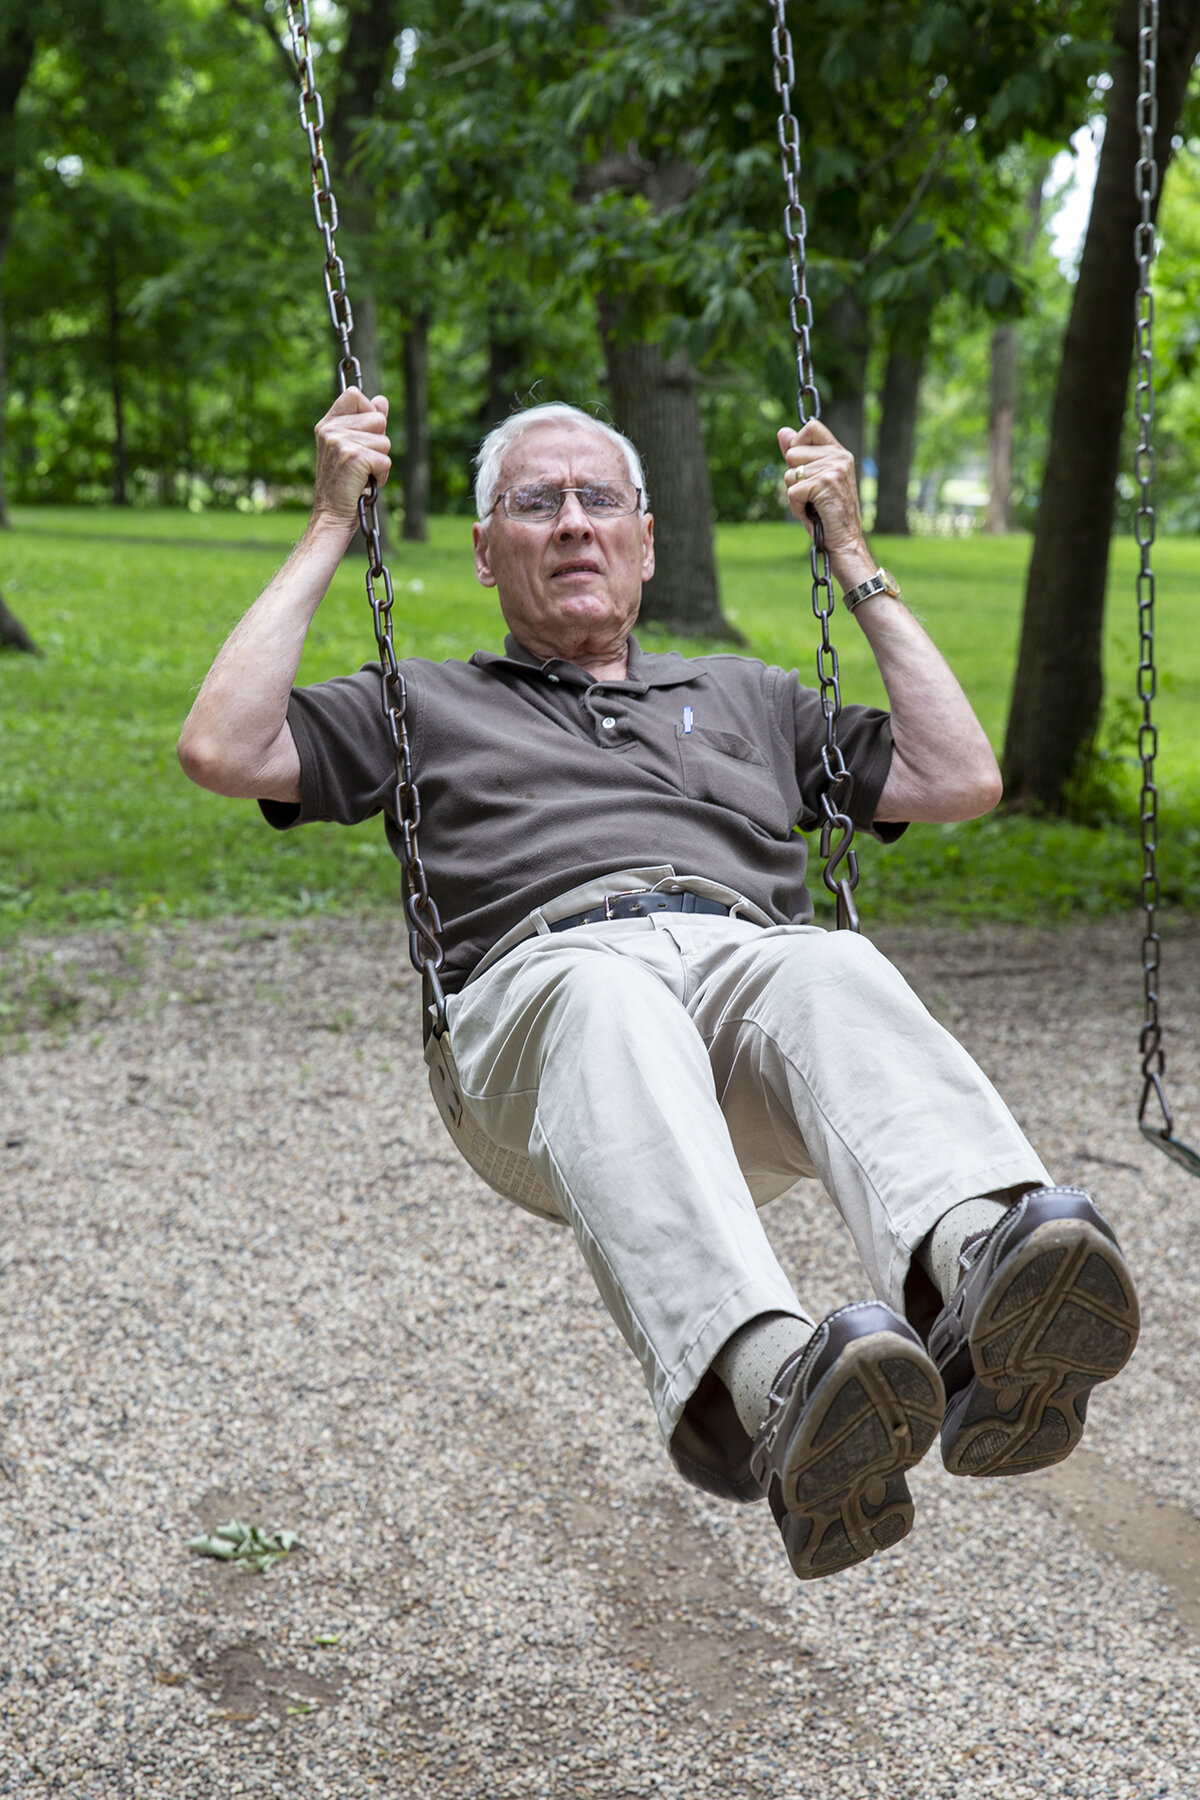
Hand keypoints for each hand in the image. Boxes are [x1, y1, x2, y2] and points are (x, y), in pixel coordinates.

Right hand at [312, 387, 391, 530]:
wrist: (332, 514)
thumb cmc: (344, 484)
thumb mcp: (352, 448)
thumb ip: (366, 422)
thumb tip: (382, 400)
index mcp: (327, 424)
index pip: (354, 394)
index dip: (368, 410)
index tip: (365, 433)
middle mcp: (331, 430)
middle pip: (377, 419)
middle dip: (378, 443)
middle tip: (361, 462)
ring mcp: (341, 442)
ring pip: (385, 441)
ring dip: (380, 461)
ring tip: (362, 474)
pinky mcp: (355, 457)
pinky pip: (386, 461)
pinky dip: (381, 476)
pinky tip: (365, 483)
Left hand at [777, 421, 870, 574]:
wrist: (845, 542)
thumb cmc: (827, 514)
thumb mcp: (811, 481)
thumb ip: (798, 455)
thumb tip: (782, 432)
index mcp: (839, 453)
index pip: (811, 427)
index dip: (797, 444)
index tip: (802, 466)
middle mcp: (840, 457)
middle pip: (792, 453)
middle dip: (793, 478)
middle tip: (812, 495)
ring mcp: (834, 469)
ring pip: (789, 474)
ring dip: (795, 496)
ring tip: (814, 506)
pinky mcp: (825, 484)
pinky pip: (792, 492)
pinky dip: (797, 508)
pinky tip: (812, 514)